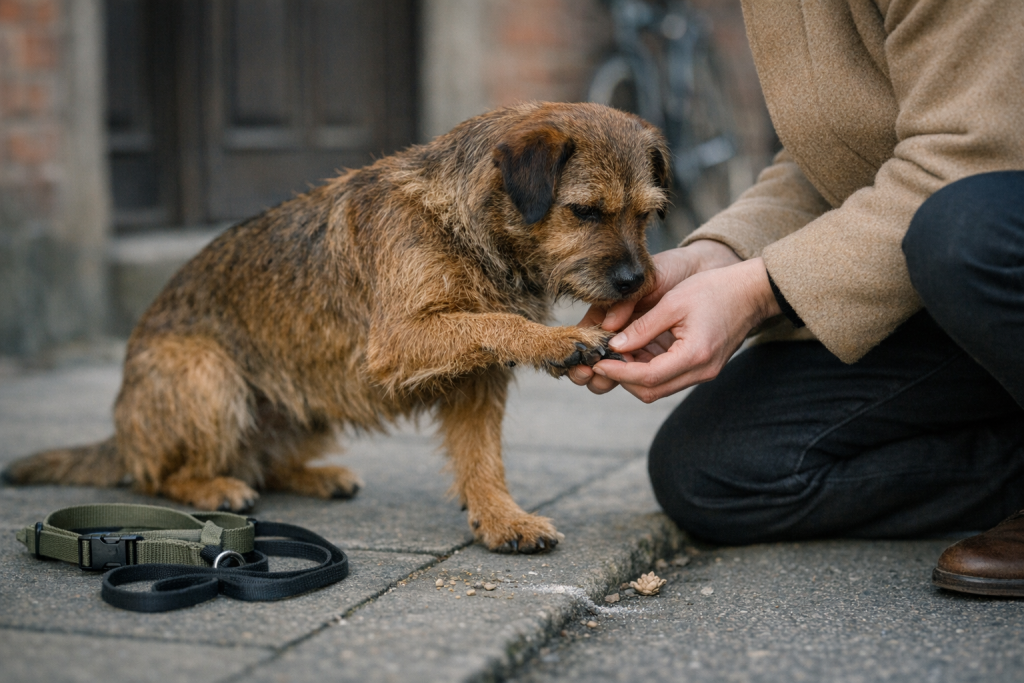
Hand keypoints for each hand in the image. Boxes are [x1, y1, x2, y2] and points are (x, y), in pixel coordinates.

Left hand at [588, 256, 780, 401]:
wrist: (752, 292)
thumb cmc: (715, 290)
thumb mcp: (673, 302)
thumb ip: (643, 327)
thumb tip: (614, 346)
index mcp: (694, 355)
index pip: (648, 377)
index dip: (619, 373)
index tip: (598, 364)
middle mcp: (700, 372)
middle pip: (652, 390)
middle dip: (623, 380)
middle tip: (600, 362)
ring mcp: (703, 373)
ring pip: (659, 387)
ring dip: (634, 376)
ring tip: (613, 356)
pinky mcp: (702, 368)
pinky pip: (669, 377)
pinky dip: (648, 369)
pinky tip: (634, 352)